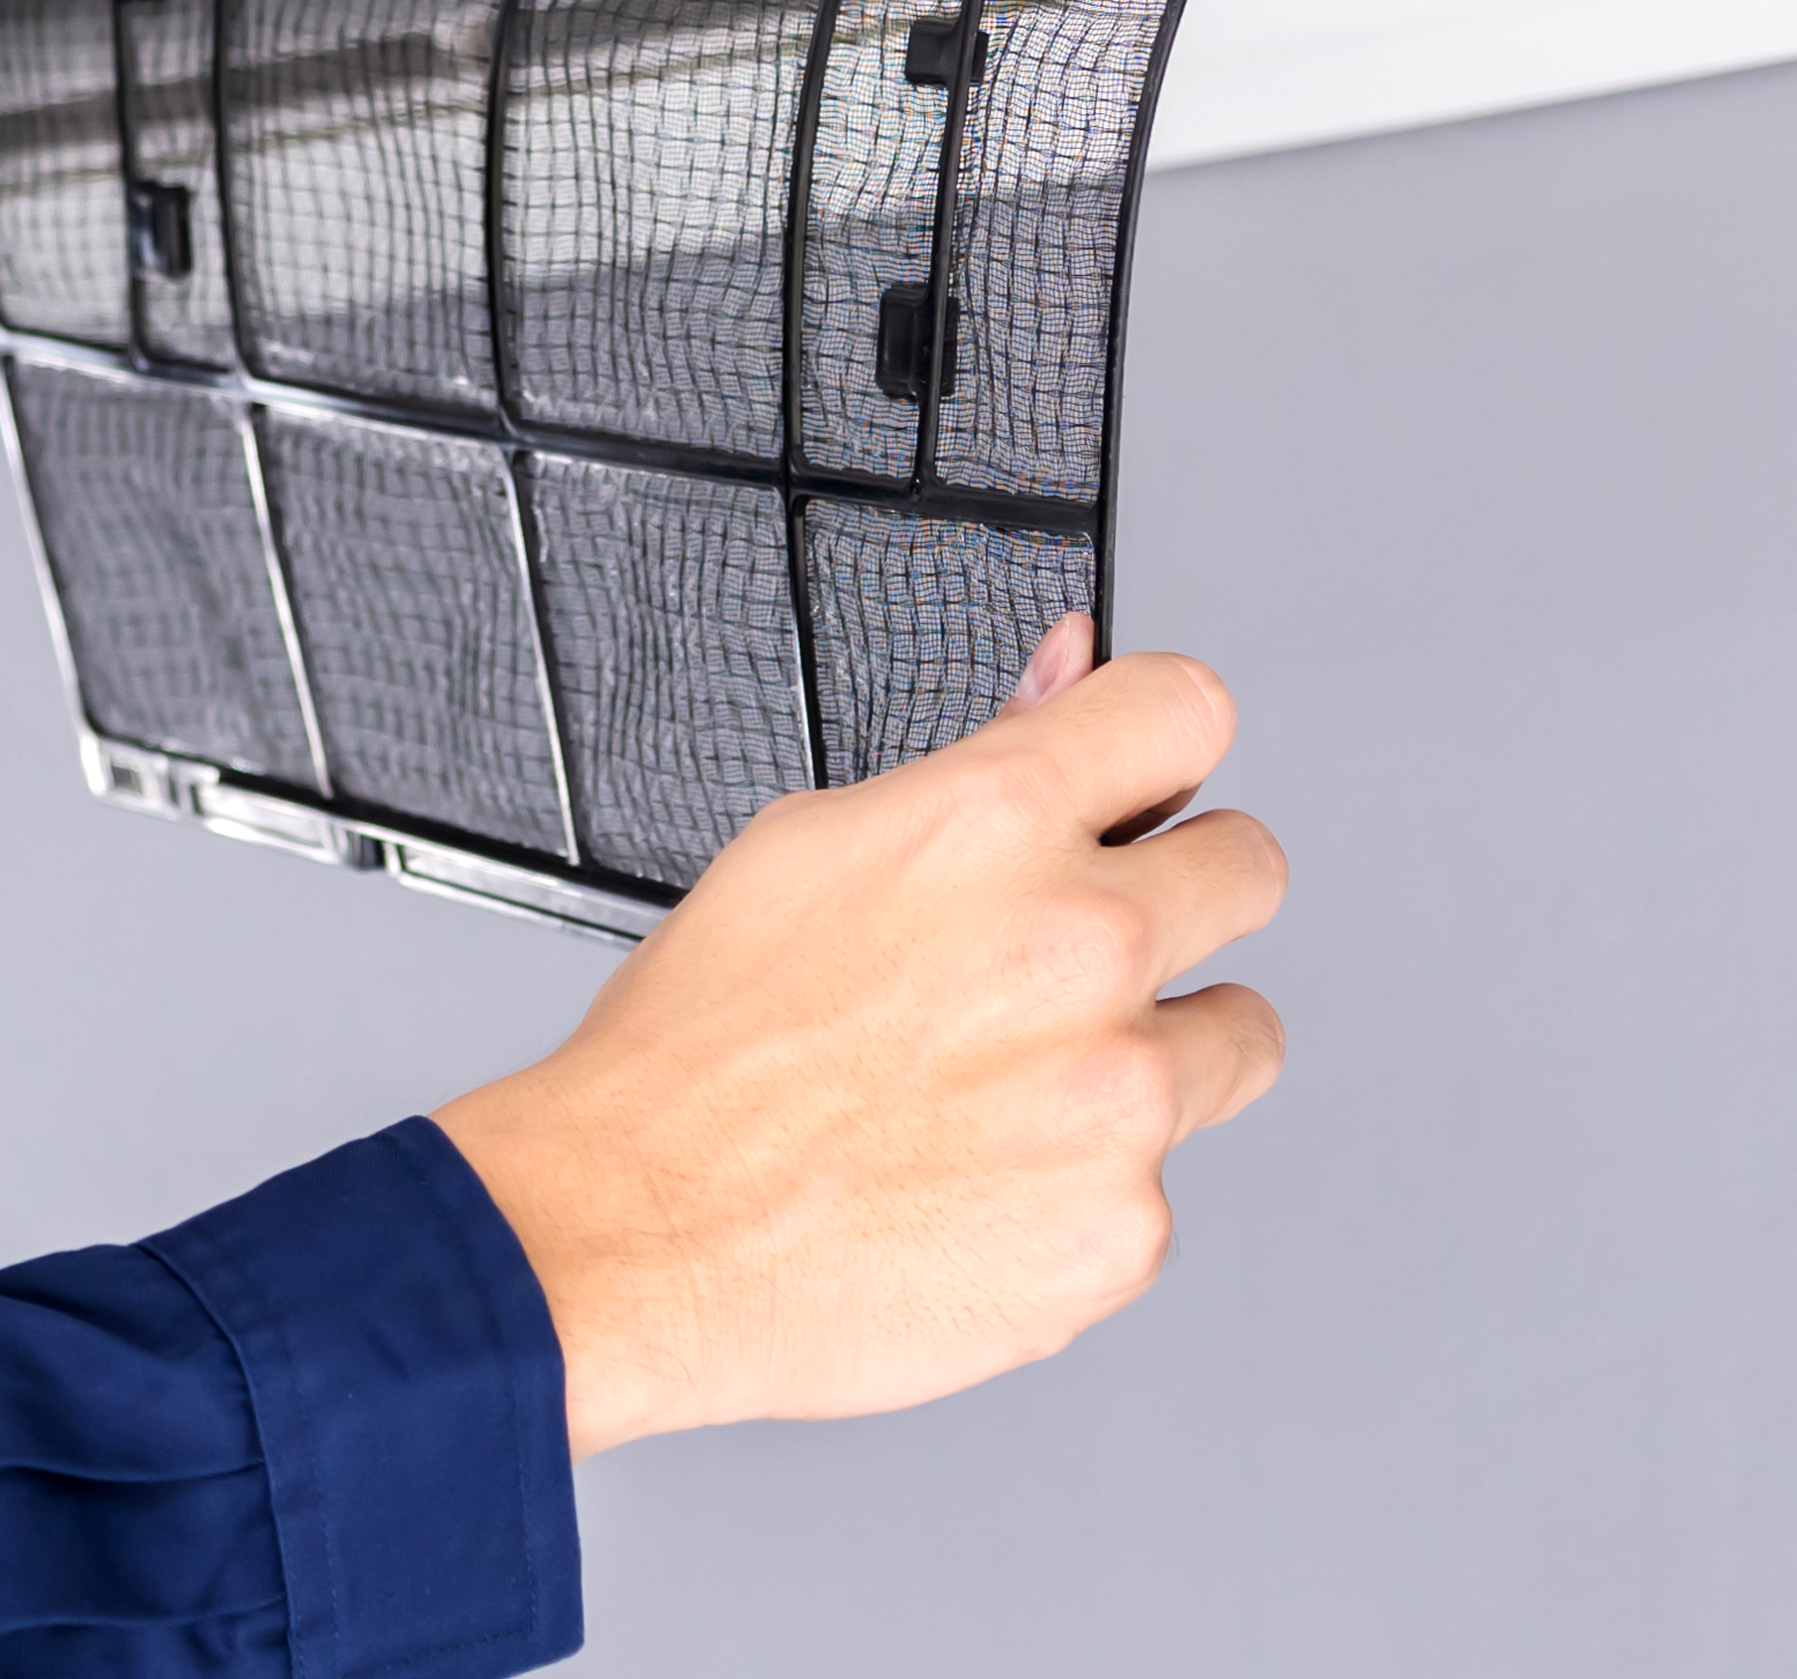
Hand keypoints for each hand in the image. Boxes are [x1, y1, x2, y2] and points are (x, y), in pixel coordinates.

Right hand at [433, 623, 1286, 1453]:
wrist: (647, 1227)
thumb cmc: (706, 1041)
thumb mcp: (813, 844)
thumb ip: (981, 757)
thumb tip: (1071, 669)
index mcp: (995, 822)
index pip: (1186, 712)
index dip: (1156, 742)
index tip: (1144, 778)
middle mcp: (1082, 945)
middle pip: (1251, 866)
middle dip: (1183, 890)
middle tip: (1088, 943)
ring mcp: (1118, 1095)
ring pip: (1239, 1035)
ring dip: (1161, 1045)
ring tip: (1026, 1079)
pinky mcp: (1124, 1228)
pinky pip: (1160, 1178)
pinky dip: (1092, 1181)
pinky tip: (985, 1177)